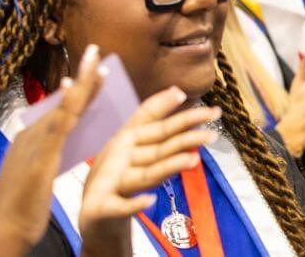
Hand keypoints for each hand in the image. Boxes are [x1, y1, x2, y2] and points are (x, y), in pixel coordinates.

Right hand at [0, 45, 107, 254]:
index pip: (60, 109)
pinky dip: (67, 105)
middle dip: (81, 77)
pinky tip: (75, 88)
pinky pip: (58, 125)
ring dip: (81, 83)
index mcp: (31, 139)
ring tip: (96, 61)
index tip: (92, 70)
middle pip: (62, 102)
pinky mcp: (40, 155)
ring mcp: (34, 143)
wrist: (4, 228)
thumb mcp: (38, 173)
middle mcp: (31, 135)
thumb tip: (65, 138)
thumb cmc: (22, 205)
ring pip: (62, 107)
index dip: (77, 89)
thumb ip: (50, 153)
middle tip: (95, 51)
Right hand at [77, 87, 220, 254]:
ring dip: (167, 167)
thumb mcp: (132, 146)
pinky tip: (150, 200)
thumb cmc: (116, 174)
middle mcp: (118, 159)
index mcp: (125, 141)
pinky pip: (121, 207)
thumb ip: (152, 118)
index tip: (184, 94)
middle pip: (157, 149)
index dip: (165, 107)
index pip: (150, 123)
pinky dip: (135, 204)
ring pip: (144, 176)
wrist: (92, 214)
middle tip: (212, 132)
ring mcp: (110, 184)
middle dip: (183, 139)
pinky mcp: (102, 209)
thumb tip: (177, 91)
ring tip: (192, 160)